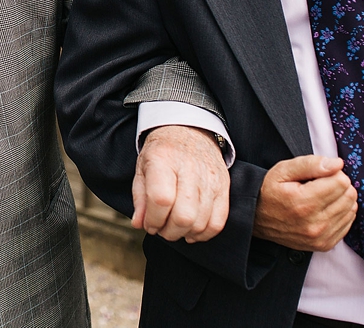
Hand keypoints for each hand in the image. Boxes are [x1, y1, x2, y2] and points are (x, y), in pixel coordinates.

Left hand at [131, 125, 229, 242]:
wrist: (189, 130)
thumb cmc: (163, 152)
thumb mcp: (143, 167)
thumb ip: (140, 197)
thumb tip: (139, 224)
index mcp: (164, 159)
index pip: (161, 199)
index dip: (153, 219)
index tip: (149, 223)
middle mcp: (190, 168)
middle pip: (183, 215)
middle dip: (169, 231)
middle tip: (161, 229)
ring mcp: (210, 178)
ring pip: (201, 221)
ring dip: (185, 233)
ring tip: (174, 228)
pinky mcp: (224, 186)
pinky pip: (218, 221)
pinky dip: (204, 233)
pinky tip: (192, 231)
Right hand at [253, 155, 356, 251]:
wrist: (255, 218)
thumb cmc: (269, 190)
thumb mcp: (283, 170)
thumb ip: (311, 164)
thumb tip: (338, 164)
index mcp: (303, 203)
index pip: (341, 181)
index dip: (331, 173)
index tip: (317, 175)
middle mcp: (314, 223)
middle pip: (349, 195)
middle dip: (338, 185)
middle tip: (319, 185)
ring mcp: (320, 237)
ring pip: (351, 209)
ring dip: (340, 199)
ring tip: (320, 197)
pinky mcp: (324, 245)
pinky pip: (348, 224)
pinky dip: (340, 213)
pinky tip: (324, 210)